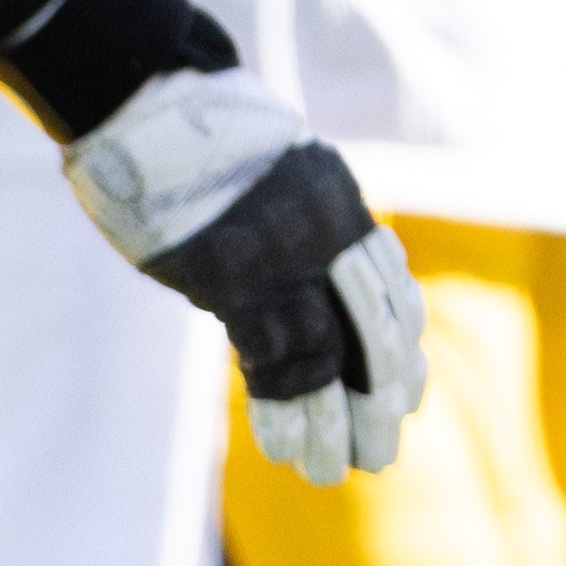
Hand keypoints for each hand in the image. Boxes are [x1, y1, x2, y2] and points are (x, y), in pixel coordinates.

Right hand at [60, 67, 430, 485]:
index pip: (389, 290)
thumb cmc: (202, 137)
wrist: (156, 94)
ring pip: (326, 353)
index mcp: (341, 207)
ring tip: (337, 471)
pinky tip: (286, 448)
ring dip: (332, 419)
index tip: (409, 396)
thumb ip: (299, 226)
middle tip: (384, 452)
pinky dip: (282, 406)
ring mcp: (283, 254)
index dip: (399, 349)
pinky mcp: (233, 275)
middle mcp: (327, 233)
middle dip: (379, 397)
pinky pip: (272, 354)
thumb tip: (304, 283)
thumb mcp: (274, 177)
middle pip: (371, 331)